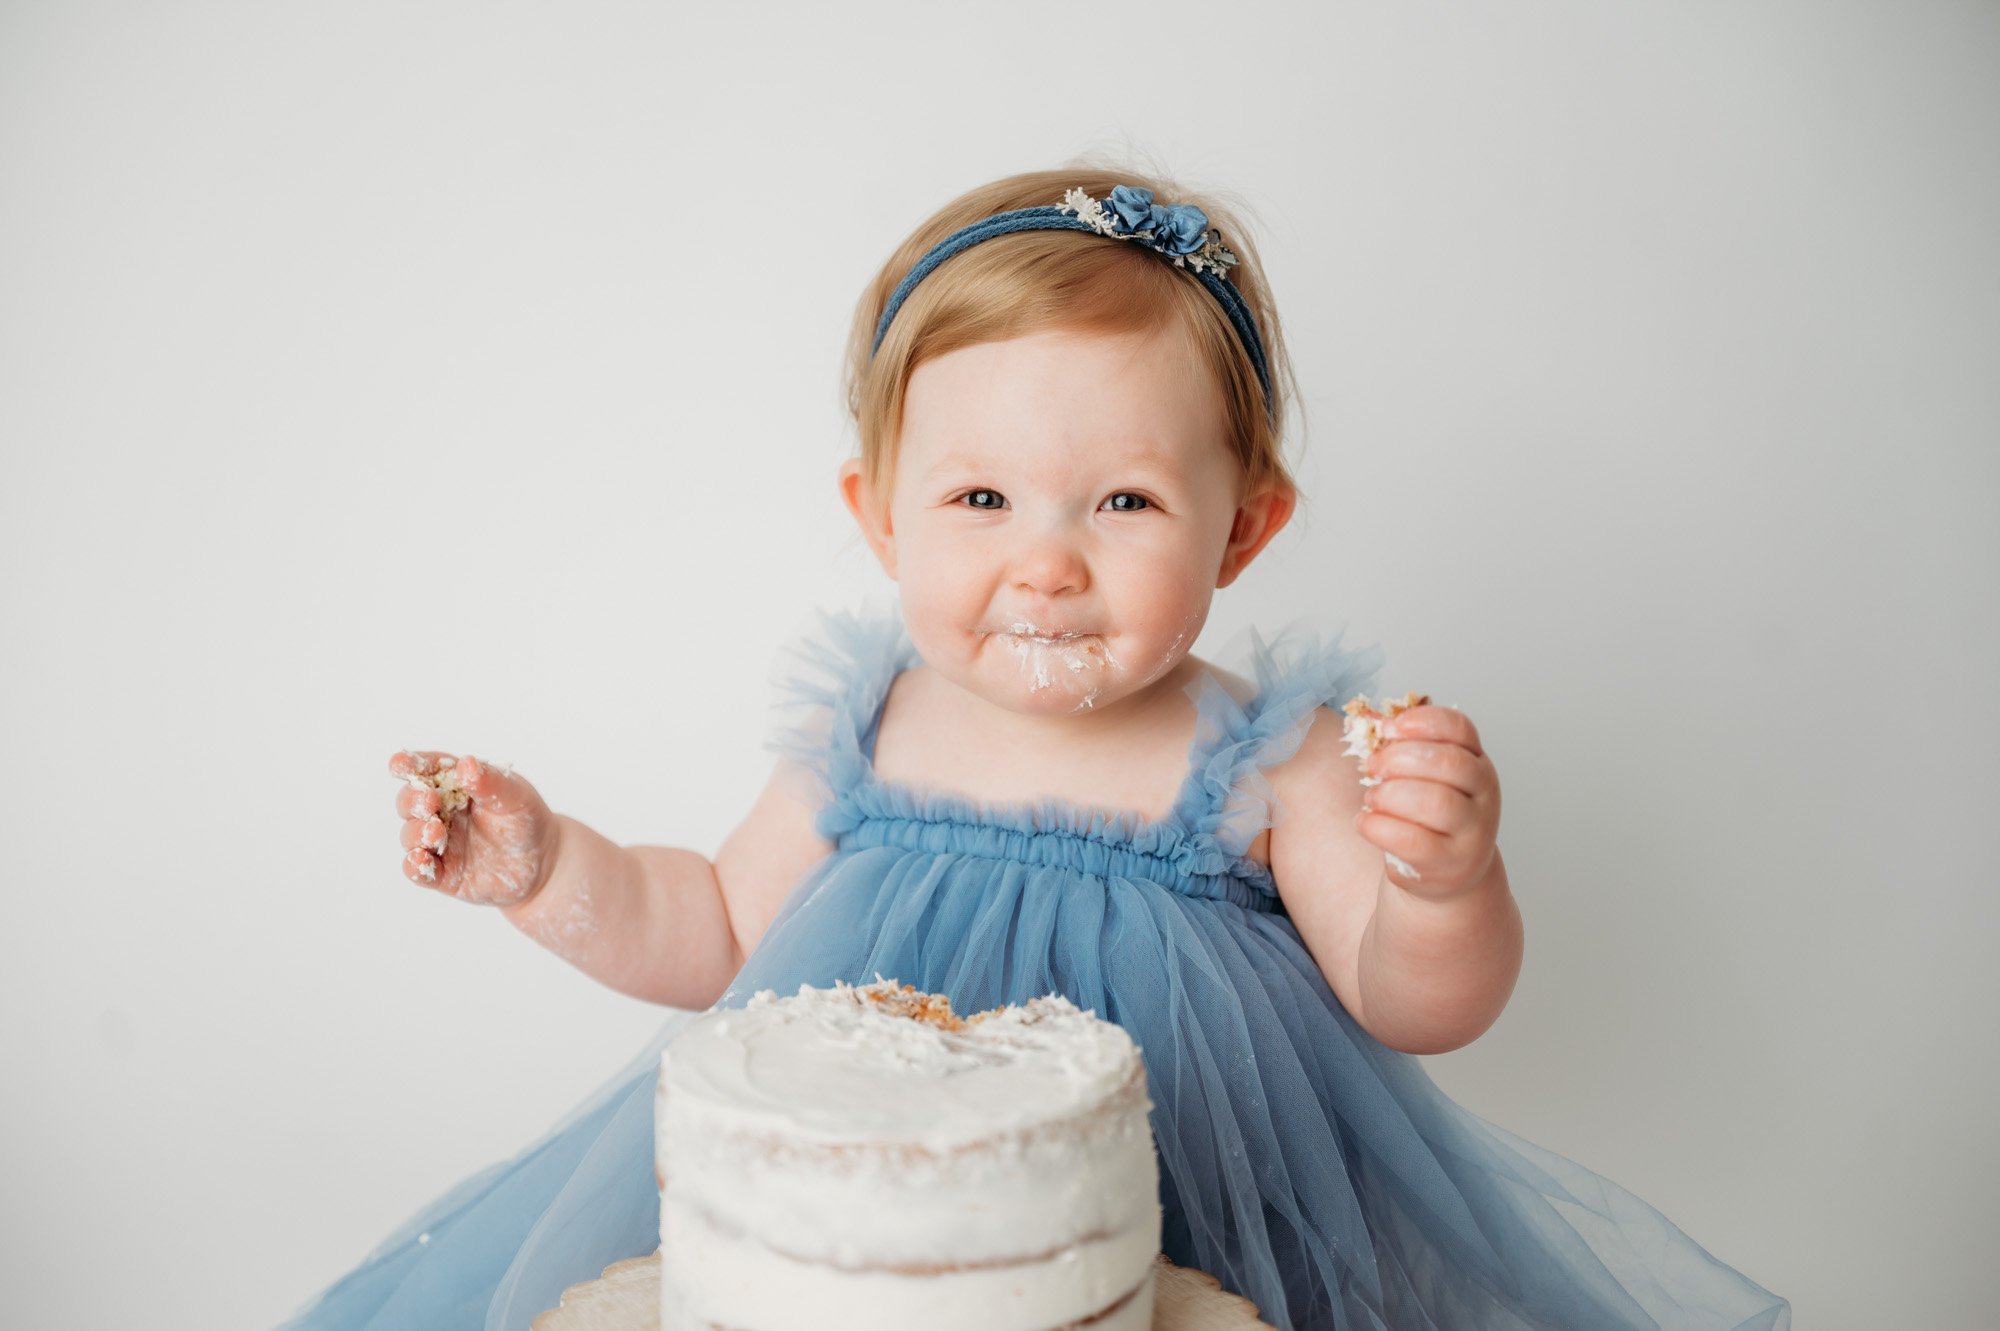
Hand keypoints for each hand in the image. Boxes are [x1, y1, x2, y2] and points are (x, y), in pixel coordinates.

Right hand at [389, 750, 559, 905]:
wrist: (542, 862)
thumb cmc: (525, 819)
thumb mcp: (515, 796)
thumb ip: (490, 782)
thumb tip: (466, 764)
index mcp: (453, 784)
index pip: (424, 771)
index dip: (408, 766)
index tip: (400, 765)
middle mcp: (439, 812)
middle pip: (409, 802)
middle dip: (413, 800)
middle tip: (429, 802)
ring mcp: (438, 844)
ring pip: (410, 836)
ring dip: (416, 833)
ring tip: (435, 831)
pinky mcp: (441, 874)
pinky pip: (418, 871)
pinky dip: (414, 866)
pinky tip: (420, 860)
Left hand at [1352, 706, 1500, 901]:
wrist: (1449, 873)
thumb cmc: (1429, 817)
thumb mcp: (1422, 778)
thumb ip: (1399, 748)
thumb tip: (1362, 722)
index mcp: (1476, 761)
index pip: (1459, 728)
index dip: (1421, 721)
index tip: (1388, 728)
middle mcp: (1484, 794)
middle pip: (1449, 762)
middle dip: (1400, 758)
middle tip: (1373, 766)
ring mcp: (1473, 832)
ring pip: (1435, 802)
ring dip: (1390, 794)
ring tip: (1372, 797)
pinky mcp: (1450, 863)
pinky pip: (1412, 840)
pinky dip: (1378, 826)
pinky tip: (1365, 822)